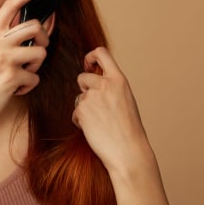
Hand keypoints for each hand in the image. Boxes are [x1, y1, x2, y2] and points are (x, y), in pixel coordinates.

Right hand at [0, 0, 51, 135]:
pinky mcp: (11, 76)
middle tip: (35, 53)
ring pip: (40, 52)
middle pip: (35, 26)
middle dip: (43, 41)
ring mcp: (3, 58)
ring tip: (20, 76)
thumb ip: (4, 42)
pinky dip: (28, 88)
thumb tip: (34, 32)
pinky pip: (35, 78)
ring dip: (35, 68)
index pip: (11, 5)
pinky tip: (14, 91)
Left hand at [72, 47, 152, 174]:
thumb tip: (94, 79)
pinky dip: (81, 121)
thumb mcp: (125, 98)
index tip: (88, 65)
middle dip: (84, 90)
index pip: (101, 53)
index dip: (90, 57)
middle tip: (97, 106)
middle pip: (82, 77)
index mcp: (119, 80)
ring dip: (84, 108)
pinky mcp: (81, 110)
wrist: (128, 151)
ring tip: (100, 121)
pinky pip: (75, 112)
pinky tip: (94, 129)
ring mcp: (92, 96)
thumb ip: (111, 86)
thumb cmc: (128, 129)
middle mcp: (105, 84)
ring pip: (79, 97)